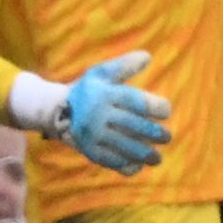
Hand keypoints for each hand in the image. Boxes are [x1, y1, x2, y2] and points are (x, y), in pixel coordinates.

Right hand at [53, 50, 171, 174]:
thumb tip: (148, 57)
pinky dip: (127, 165)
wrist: (56, 110)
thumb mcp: (102, 73)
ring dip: (146, 154)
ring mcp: (93, 134)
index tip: (165, 112)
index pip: (139, 102)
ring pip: (126, 147)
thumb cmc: (88, 90)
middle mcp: (99, 114)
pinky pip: (112, 161)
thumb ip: (125, 65)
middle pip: (136, 126)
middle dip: (156, 134)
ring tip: (157, 158)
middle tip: (166, 137)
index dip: (158, 108)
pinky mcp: (89, 150)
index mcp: (106, 94)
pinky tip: (138, 165)